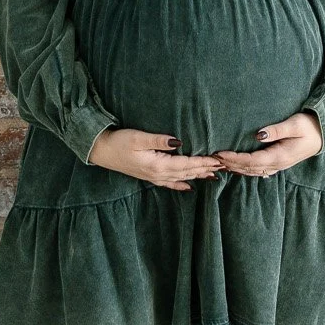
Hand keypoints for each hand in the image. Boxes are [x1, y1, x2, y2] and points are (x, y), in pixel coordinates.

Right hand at [87, 127, 223, 192]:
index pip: (187, 163)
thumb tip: (179, 142)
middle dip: (205, 169)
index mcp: (158, 164)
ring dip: (198, 175)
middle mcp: (158, 174)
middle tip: (223, 166)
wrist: (101, 151)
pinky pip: (169, 183)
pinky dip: (181, 184)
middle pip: (187, 172)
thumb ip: (159, 140)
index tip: (218, 159)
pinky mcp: (149, 176)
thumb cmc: (119, 142)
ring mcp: (154, 177)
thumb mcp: (138, 137)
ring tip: (214, 174)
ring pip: (181, 177)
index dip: (203, 161)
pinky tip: (189, 186)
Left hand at [210, 110, 322, 179]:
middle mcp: (277, 164)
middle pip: (249, 168)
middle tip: (212, 158)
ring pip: (252, 171)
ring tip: (219, 163)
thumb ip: (277, 130)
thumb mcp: (294, 124)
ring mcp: (278, 166)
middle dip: (230, 164)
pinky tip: (236, 168)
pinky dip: (245, 169)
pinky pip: (258, 170)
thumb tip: (258, 134)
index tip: (219, 153)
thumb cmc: (310, 126)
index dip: (234, 158)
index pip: (252, 160)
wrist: (324, 135)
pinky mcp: (278, 163)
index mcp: (280, 155)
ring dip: (236, 168)